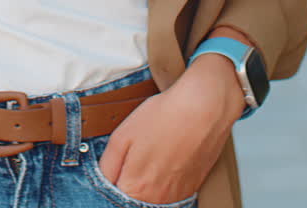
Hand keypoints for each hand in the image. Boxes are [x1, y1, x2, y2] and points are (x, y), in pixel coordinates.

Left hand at [98, 56, 243, 202]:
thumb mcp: (121, 136)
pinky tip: (167, 156)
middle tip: (137, 153)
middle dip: (129, 178)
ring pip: (151, 196)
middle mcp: (156, 200)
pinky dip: (165, 178)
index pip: (114, 194)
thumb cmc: (163, 117)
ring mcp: (176, 197)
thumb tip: (103, 181)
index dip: (114, 176)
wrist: (202, 108)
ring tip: (153, 152)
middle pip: (133, 197)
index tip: (120, 162)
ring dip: (148, 180)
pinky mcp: (191, 189)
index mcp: (135, 188)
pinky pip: (170, 192)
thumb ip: (107, 166)